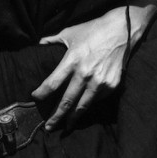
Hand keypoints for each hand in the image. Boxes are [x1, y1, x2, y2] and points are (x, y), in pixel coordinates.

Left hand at [31, 8, 129, 131]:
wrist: (121, 31)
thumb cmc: (93, 30)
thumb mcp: (70, 32)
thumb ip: (53, 40)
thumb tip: (39, 43)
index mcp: (72, 60)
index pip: (52, 82)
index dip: (42, 92)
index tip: (35, 97)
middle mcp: (85, 74)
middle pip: (66, 101)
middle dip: (56, 116)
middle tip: (48, 127)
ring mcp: (99, 82)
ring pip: (82, 107)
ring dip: (72, 119)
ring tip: (65, 127)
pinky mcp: (111, 86)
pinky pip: (97, 100)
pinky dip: (89, 105)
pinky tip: (83, 110)